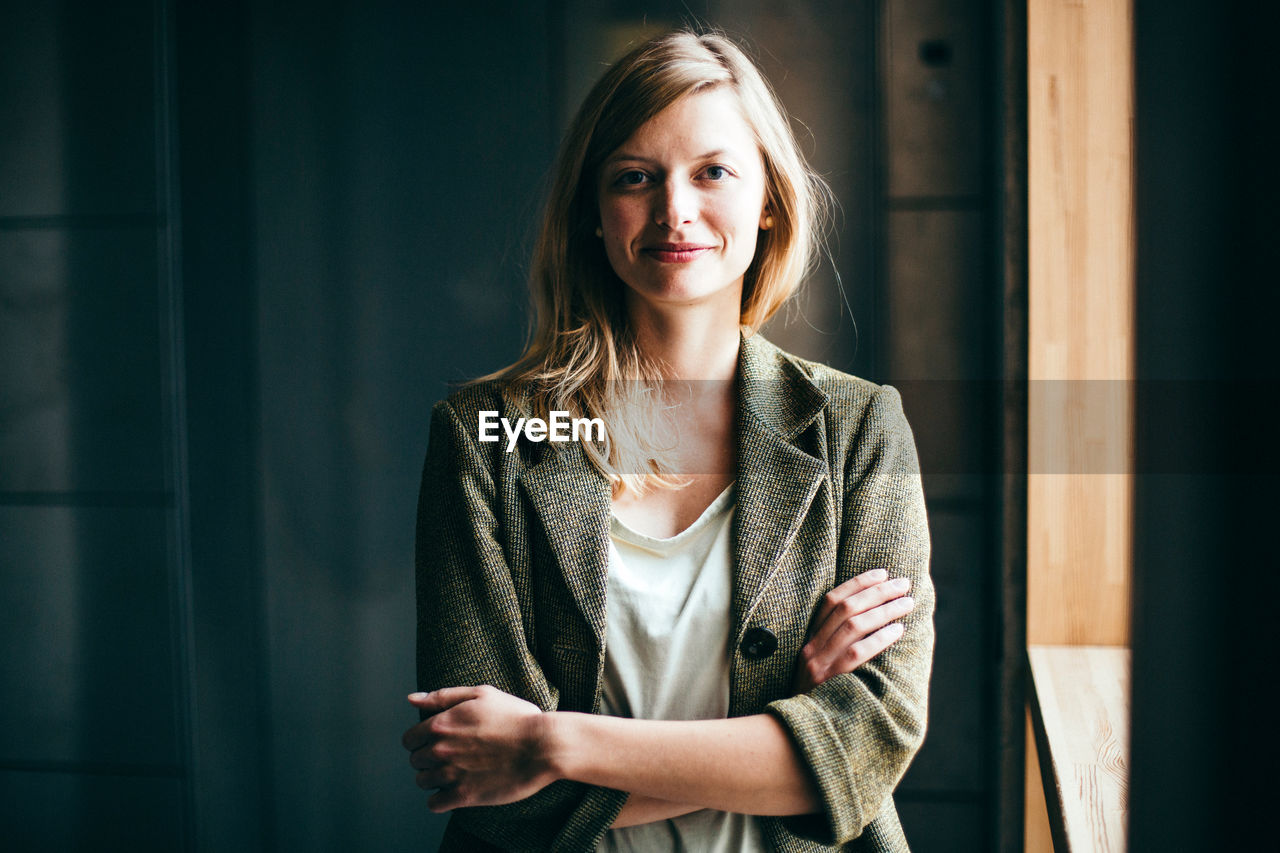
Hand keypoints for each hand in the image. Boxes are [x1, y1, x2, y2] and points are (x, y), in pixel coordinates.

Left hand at [402, 685, 554, 810]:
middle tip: (450, 756)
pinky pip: (434, 804)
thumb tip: (412, 699)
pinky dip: (440, 799)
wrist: (542, 746)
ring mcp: (451, 774)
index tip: (435, 742)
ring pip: (422, 782)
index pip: (409, 739)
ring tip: (454, 772)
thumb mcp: (481, 694)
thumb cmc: (515, 717)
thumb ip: (442, 696)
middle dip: (427, 758)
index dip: (420, 740)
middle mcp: (440, 750)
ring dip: (433, 778)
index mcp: (441, 724)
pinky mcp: (464, 796)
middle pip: (415, 761)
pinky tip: (455, 790)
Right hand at [792, 569, 914, 693]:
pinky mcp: (831, 682)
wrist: (800, 734)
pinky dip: (880, 638)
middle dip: (877, 592)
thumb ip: (837, 647)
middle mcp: (811, 649)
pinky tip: (899, 630)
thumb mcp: (821, 669)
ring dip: (884, 610)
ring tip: (907, 603)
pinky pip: (858, 654)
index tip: (882, 573)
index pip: (831, 601)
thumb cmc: (820, 700)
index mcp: (808, 641)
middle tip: (903, 583)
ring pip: (854, 626)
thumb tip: (873, 620)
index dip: (857, 583)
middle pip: (846, 608)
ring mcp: (820, 665)